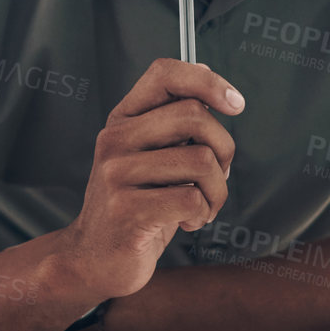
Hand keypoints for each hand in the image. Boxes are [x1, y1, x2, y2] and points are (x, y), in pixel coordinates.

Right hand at [60, 59, 243, 301]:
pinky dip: (203, 214)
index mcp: (123, 119)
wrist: (94, 258)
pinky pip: (192, 199)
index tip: (235, 103)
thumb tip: (206, 72)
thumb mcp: (150, 156)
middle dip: (224, 148)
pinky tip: (187, 223)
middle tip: (216, 176)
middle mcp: (115, 139)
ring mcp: (117, 174)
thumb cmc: (134, 205)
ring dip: (217, 191)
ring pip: (201, 160)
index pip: (165, 73)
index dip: (208, 80)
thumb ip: (173, 119)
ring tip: (202, 206)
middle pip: (194, 115)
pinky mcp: (126, 210)